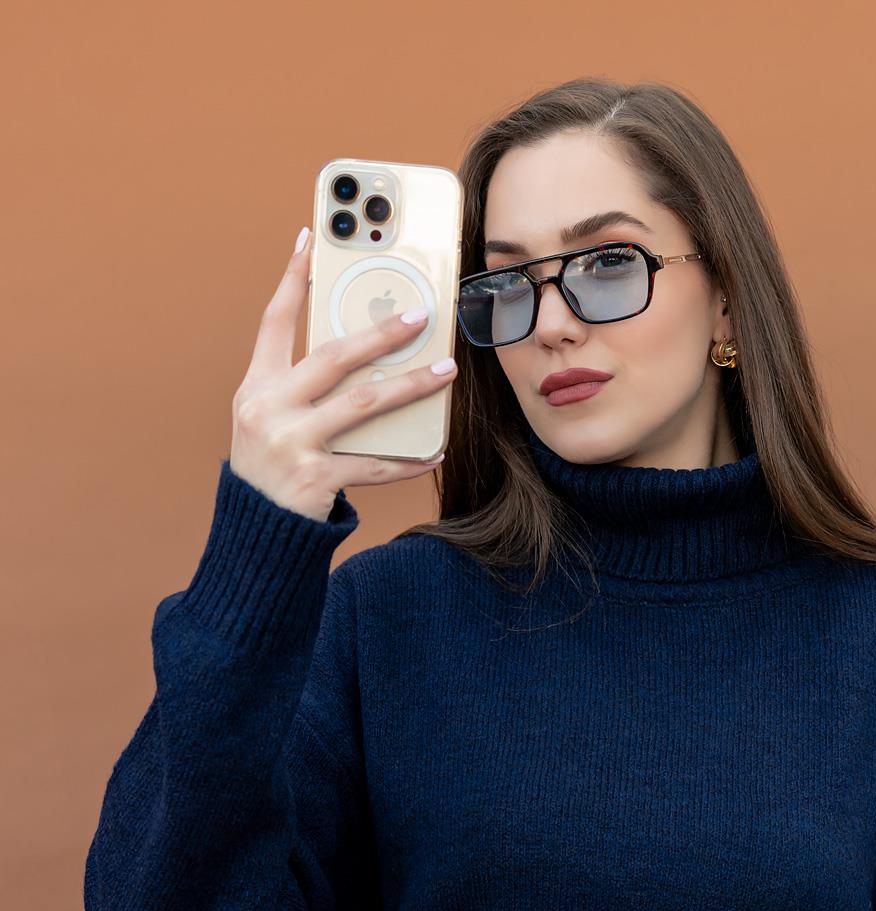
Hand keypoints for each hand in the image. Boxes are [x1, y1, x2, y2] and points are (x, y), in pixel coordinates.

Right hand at [229, 226, 458, 521]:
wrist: (257, 532)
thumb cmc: (271, 469)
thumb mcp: (269, 419)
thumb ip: (301, 387)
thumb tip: (362, 354)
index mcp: (256, 387)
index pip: (274, 321)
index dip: (291, 280)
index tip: (309, 240)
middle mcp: (269, 409)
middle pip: (333, 356)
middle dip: (380, 333)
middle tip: (420, 315)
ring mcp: (292, 443)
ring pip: (363, 403)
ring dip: (410, 385)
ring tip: (445, 372)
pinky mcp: (316, 479)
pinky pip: (374, 464)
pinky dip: (407, 459)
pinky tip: (434, 450)